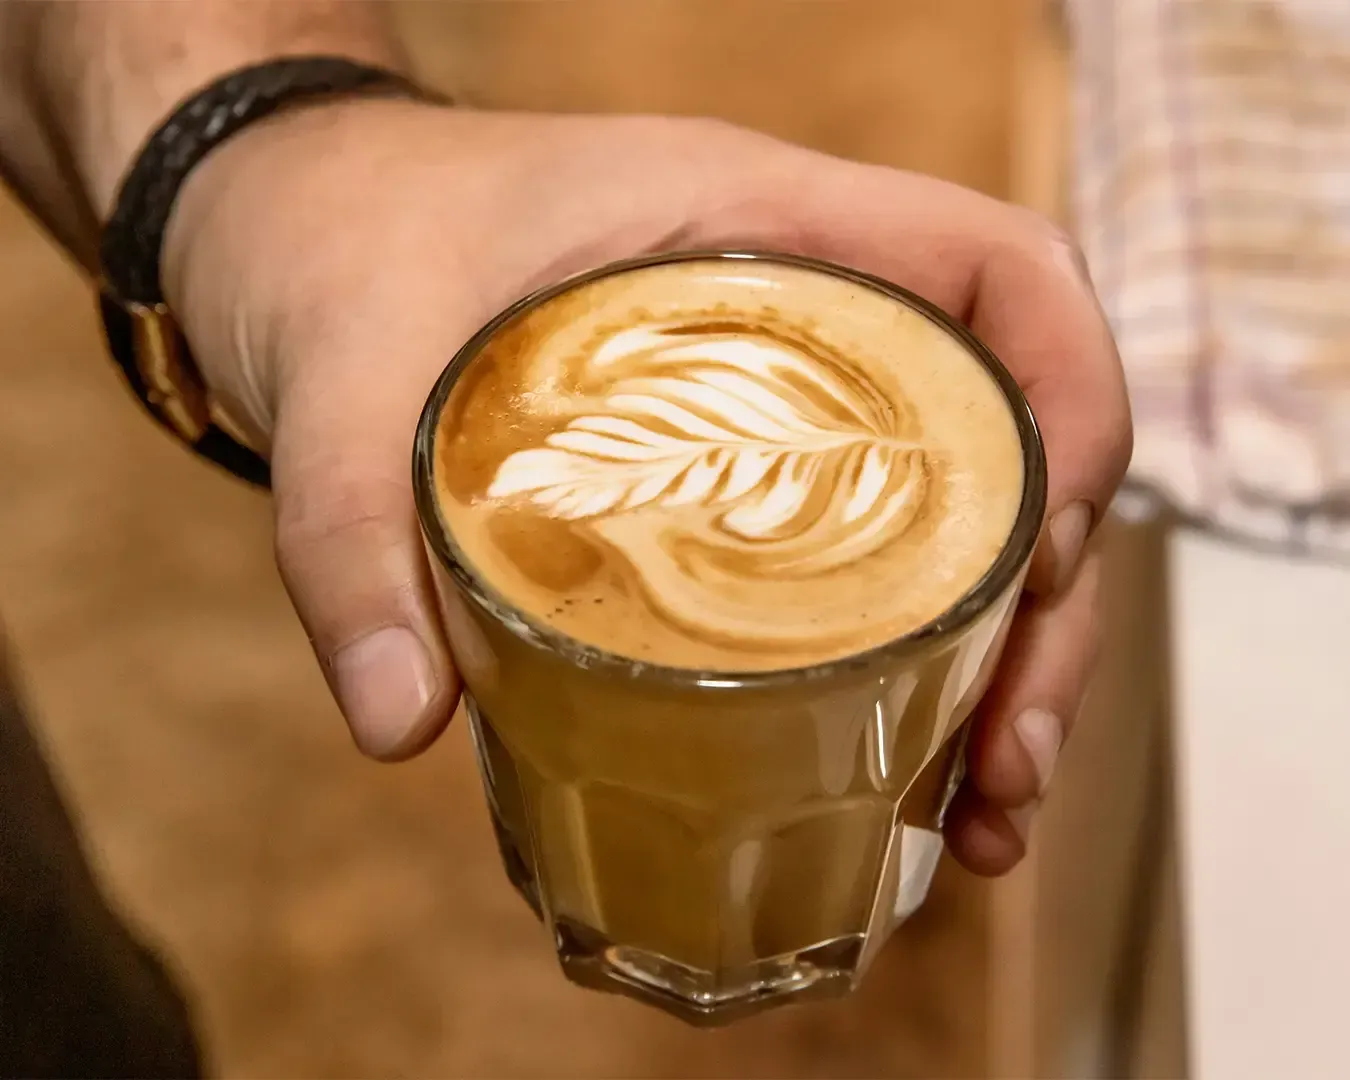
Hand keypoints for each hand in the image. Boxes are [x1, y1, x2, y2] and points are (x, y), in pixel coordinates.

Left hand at [162, 100, 1129, 875]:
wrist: (295, 225)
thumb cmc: (338, 244)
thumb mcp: (338, 375)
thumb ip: (350, 538)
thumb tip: (399, 722)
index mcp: (754, 224)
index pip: (997, 272)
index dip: (1073, 398)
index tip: (1058, 557)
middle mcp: (801, 309)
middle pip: (1007, 439)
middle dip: (1047, 606)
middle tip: (1010, 761)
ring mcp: (778, 394)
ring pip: (956, 515)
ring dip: (998, 658)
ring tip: (981, 811)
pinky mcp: (733, 470)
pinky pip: (867, 551)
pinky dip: (906, 660)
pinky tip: (896, 770)